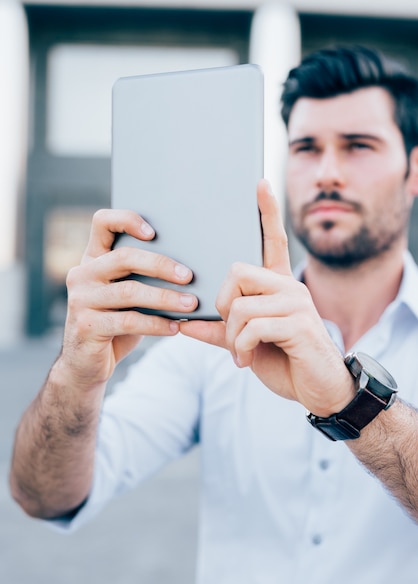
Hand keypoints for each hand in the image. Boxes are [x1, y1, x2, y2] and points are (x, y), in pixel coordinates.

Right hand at [61, 209, 197, 384]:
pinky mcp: (87, 326)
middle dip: (160, 265)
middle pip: (124, 257)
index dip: (128, 220)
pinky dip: (156, 324)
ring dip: (165, 298)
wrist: (86, 364)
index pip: (102, 222)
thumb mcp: (126, 297)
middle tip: (188, 276)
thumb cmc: (115, 324)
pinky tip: (174, 328)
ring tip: (190, 304)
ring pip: (130, 291)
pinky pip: (129, 321)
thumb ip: (142, 278)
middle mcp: (81, 274)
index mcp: (92, 259)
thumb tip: (188, 270)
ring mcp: (80, 300)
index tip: (154, 233)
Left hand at [180, 179, 354, 415]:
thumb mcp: (244, 344)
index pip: (274, 241)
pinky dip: (242, 347)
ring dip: (231, 335)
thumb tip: (183, 323)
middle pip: (238, 271)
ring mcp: (297, 304)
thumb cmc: (284, 362)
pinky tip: (247, 361)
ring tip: (240, 353)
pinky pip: (253, 326)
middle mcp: (290, 287)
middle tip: (229, 331)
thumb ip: (217, 330)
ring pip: (241, 304)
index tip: (260, 182)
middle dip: (223, 304)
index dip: (267, 212)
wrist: (319, 391)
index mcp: (279, 286)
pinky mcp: (299, 325)